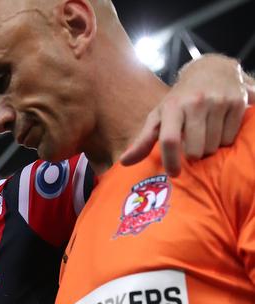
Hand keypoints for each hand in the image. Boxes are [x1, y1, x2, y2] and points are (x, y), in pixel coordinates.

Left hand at [120, 54, 253, 175]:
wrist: (211, 70)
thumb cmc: (180, 99)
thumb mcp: (159, 115)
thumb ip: (143, 140)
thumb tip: (123, 162)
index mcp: (173, 106)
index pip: (170, 140)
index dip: (171, 161)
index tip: (174, 174)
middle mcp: (195, 102)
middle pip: (196, 149)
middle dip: (193, 154)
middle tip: (191, 145)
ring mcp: (218, 102)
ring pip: (214, 146)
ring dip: (209, 148)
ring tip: (204, 134)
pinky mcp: (237, 103)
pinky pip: (230, 138)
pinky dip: (223, 140)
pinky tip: (218, 127)